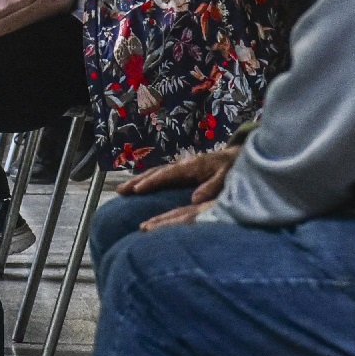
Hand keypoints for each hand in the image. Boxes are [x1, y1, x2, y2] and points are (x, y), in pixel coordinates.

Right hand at [127, 145, 241, 231]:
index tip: (137, 190)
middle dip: (137, 181)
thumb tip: (194, 199)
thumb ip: (211, 186)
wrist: (234, 156)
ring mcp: (179, 166)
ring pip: (154, 172)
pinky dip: (146, 180)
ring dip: (138, 181)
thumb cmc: (230, 167)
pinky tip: (137, 188)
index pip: (167, 174)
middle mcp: (181, 164)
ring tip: (121, 190)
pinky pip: (159, 175)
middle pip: (155, 172)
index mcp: (191, 166)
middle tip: (120, 191)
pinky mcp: (180, 170)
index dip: (152, 182)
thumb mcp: (226, 176)